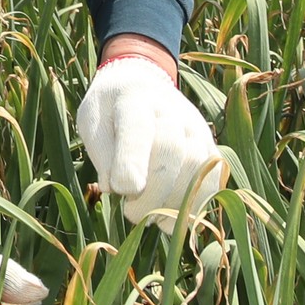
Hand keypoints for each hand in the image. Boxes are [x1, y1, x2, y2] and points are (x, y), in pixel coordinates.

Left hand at [76, 50, 228, 228]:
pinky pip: (213, 178)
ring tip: (151, 217)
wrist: (142, 86)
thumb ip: (102, 152)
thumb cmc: (110, 110)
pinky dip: (197, 204)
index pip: (137, 127)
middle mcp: (172, 110)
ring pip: (197, 166)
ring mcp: (195, 127)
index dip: (133, 160)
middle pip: (171, 150)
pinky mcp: (209, 146)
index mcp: (135, 99)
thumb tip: (115, 188)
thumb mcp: (91, 120)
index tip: (125, 189)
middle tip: (131, 213)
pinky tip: (173, 218)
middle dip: (152, 191)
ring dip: (174, 201)